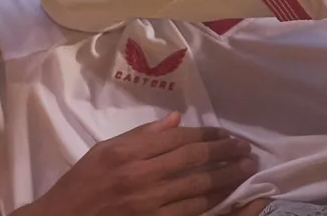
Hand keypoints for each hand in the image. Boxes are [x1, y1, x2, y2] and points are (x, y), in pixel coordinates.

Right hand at [25, 113, 256, 215]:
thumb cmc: (81, 184)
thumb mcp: (103, 150)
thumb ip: (141, 134)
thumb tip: (176, 120)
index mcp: (128, 153)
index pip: (178, 138)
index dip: (207, 135)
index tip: (226, 134)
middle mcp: (140, 176)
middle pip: (193, 160)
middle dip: (224, 153)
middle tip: (245, 149)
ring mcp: (148, 204)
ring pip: (197, 187)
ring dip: (226, 177)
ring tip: (245, 169)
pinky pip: (190, 212)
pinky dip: (212, 203)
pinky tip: (227, 196)